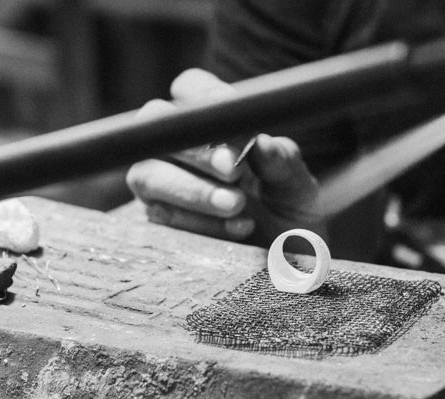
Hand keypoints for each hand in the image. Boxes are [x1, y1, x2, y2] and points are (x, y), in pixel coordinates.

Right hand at [126, 69, 324, 245]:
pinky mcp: (157, 224)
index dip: (207, 98)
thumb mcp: (297, 187)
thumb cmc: (288, 213)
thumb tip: (260, 143)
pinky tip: (239, 229)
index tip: (241, 129)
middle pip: (155, 126)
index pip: (190, 88)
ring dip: (194, 190)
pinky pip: (161, 217)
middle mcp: (177, 149)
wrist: (285, 265)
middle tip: (235, 170)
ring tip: (238, 205)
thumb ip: (283, 162)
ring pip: (148, 173)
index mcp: (211, 124)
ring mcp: (159, 185)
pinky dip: (200, 223)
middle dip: (196, 149)